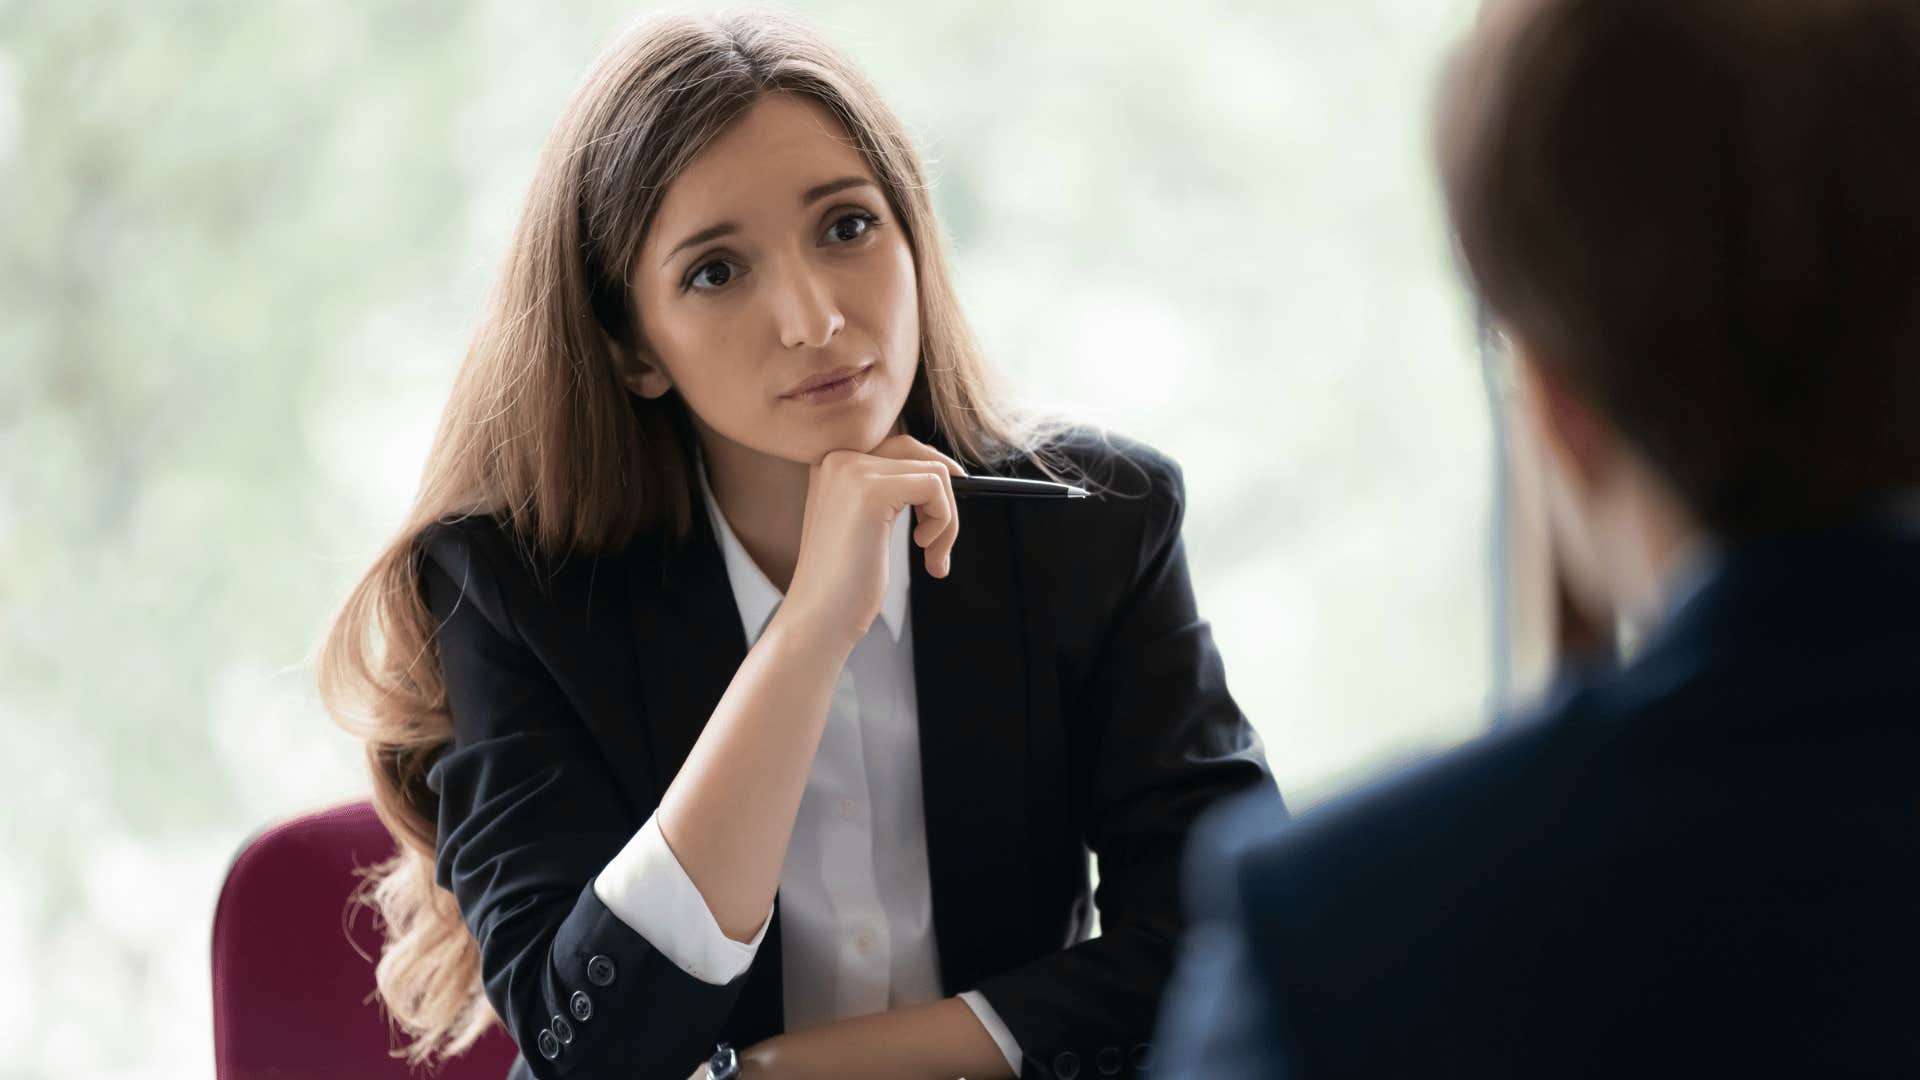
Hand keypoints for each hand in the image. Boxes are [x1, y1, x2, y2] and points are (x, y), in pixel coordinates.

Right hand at [777, 434, 964, 652]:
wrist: (819, 616)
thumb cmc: (845, 581)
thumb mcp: (866, 522)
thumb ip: (890, 490)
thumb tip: (948, 471)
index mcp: (834, 462)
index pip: (902, 448)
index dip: (930, 481)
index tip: (939, 517)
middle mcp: (839, 457)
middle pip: (920, 453)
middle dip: (943, 498)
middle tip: (939, 541)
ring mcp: (853, 470)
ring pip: (935, 471)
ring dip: (947, 519)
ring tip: (932, 555)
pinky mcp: (872, 491)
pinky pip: (935, 486)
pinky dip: (944, 522)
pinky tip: (924, 549)